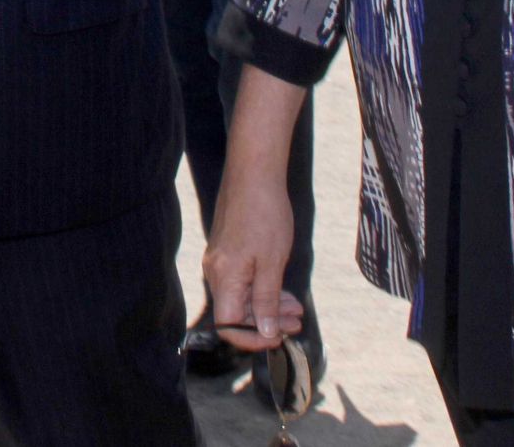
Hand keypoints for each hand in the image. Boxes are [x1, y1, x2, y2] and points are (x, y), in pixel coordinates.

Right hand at [202, 168, 298, 350]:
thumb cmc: (264, 214)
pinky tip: (283, 291)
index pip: (228, 326)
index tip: (278, 339)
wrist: (254, 174)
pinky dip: (263, 289)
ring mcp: (221, 261)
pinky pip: (243, 281)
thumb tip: (264, 332)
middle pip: (236, 313)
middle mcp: (217, 272)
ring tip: (296, 309)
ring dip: (269, 307)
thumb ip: (266, 300)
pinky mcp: (228, 252)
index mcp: (225, 278)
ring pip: (242, 297)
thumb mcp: (272, 263)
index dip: (252, 339)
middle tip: (297, 323)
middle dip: (267, 322)